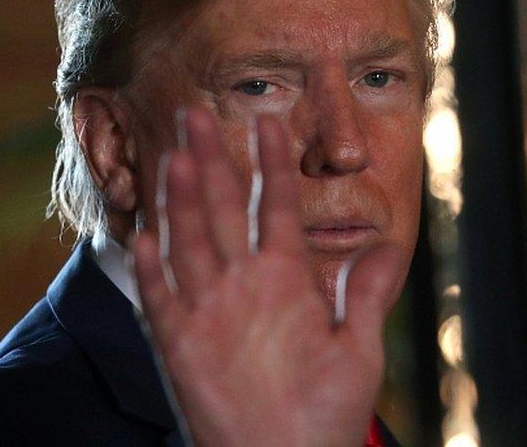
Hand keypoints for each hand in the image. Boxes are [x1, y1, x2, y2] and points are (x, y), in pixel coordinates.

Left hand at [131, 107, 400, 446]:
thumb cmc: (322, 415)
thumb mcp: (361, 353)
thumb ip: (368, 292)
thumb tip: (387, 244)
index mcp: (285, 282)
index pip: (275, 204)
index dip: (271, 158)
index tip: (266, 120)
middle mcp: (237, 287)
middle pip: (217, 206)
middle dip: (206, 153)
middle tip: (193, 111)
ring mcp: (199, 315)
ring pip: (181, 237)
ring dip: (172, 191)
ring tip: (168, 150)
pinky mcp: (173, 346)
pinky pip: (153, 290)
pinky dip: (145, 258)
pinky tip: (140, 231)